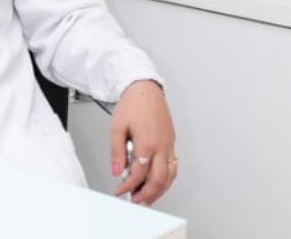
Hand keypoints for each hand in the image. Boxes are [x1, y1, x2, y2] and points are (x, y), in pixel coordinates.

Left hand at [110, 79, 176, 204]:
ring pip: (170, 176)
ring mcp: (169, 145)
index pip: (138, 174)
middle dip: (146, 194)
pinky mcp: (172, 142)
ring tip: (146, 197)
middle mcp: (161, 146)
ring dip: (159, 190)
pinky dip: (167, 179)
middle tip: (135, 200)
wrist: (145, 90)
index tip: (120, 190)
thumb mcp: (117, 127)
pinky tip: (158, 182)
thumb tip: (117, 171)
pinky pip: (173, 166)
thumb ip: (117, 151)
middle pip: (158, 180)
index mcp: (147, 143)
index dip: (128, 186)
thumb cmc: (132, 104)